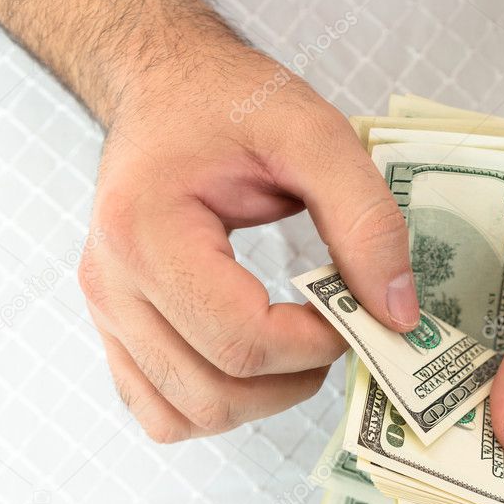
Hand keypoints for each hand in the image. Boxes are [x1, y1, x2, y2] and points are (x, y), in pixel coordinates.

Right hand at [79, 41, 418, 441]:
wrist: (166, 87)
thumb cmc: (230, 103)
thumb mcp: (316, 137)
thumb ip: (366, 221)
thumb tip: (397, 314)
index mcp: (146, 232)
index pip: (242, 342)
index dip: (317, 343)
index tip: (355, 309)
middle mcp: (111, 283)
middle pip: (215, 393)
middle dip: (296, 378)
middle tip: (335, 330)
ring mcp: (106, 312)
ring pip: (185, 416)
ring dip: (260, 402)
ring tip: (299, 347)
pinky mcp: (116, 328)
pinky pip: (160, 408)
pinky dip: (217, 404)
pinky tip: (256, 363)